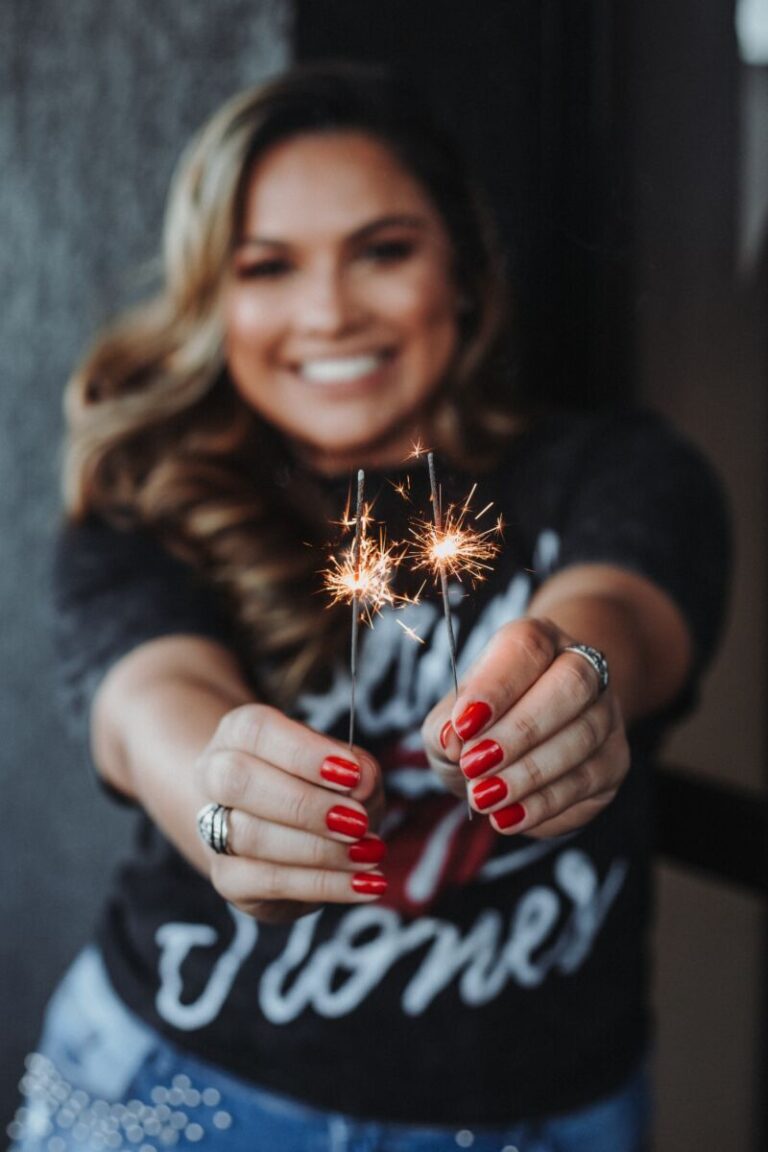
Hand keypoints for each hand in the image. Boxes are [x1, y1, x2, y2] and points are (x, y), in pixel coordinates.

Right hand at [196, 704, 385, 921]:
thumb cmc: (318, 784)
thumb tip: (363, 782)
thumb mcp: (345, 766)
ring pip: (249, 836)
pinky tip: (363, 884)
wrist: (281, 830)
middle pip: (238, 780)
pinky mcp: (227, 878)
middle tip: (357, 821)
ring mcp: (212, 829)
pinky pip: (268, 882)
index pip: (256, 730)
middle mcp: (213, 774)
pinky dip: (323, 883)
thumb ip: (358, 768)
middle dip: (304, 804)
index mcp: (238, 732)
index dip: (303, 753)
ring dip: (319, 849)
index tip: (352, 774)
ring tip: (369, 854)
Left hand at [422, 617, 628, 837]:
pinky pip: (588, 784)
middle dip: (521, 730)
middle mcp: (581, 667)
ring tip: (485, 797)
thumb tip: (452, 740)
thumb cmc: (480, 722)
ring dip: (530, 773)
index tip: (463, 724)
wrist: (524, 741)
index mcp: (537, 640)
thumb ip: (444, 725)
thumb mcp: (450, 718)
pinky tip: (509, 817)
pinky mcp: (614, 763)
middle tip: (474, 765)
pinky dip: (544, 805)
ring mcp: (605, 715)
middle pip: (571, 685)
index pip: (526, 647)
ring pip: (583, 737)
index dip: (495, 685)